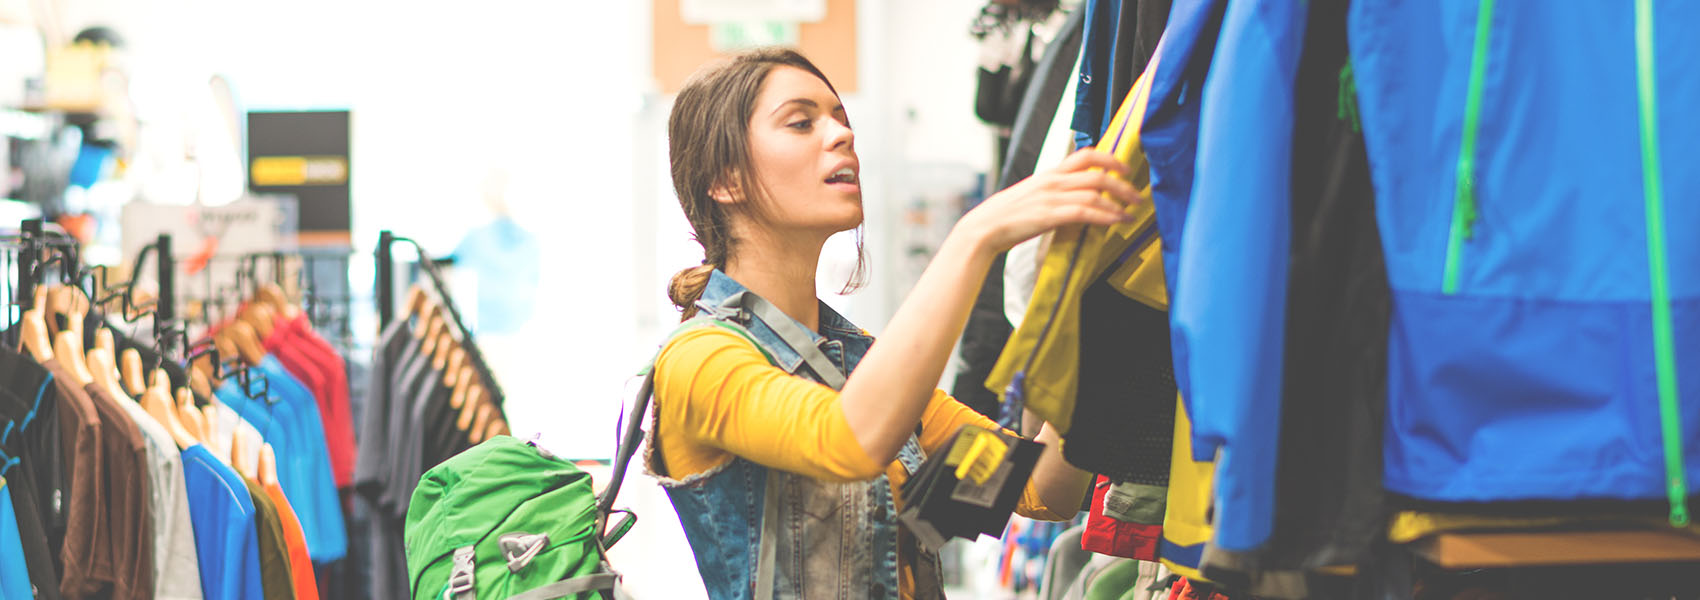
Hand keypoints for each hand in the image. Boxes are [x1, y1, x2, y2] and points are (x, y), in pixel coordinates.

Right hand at [957, 149, 1140, 254]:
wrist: (985, 227)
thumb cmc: (1008, 215)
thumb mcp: (1033, 195)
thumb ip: (1055, 192)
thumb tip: (1076, 196)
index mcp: (1050, 173)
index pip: (1085, 155)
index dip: (1109, 158)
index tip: (1125, 168)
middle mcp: (1053, 181)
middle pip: (1097, 174)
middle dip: (1122, 184)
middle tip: (1137, 195)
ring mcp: (1052, 197)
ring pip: (1095, 193)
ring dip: (1119, 203)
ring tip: (1131, 213)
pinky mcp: (1050, 215)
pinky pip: (1085, 212)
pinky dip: (1105, 216)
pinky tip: (1116, 221)